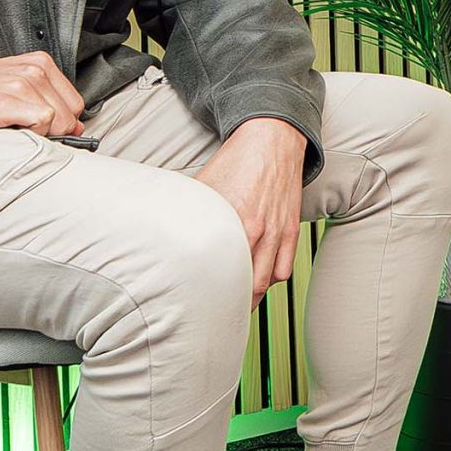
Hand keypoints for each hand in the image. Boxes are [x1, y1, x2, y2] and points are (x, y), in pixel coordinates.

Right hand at [0, 51, 86, 136]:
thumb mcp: (15, 89)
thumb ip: (48, 102)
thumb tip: (77, 129)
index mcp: (40, 63)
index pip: (75, 105)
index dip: (60, 123)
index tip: (35, 127)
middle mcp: (35, 70)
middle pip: (71, 117)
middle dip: (52, 132)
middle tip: (19, 129)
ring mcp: (22, 83)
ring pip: (60, 123)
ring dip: (37, 134)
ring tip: (8, 126)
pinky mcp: (6, 101)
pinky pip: (43, 122)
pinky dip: (29, 135)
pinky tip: (5, 129)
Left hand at [195, 117, 308, 301]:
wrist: (272, 139)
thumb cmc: (236, 161)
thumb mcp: (204, 184)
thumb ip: (187, 210)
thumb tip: (159, 229)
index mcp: (232, 221)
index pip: (219, 271)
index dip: (208, 293)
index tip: (197, 303)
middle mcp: (256, 230)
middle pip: (245, 286)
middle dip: (230, 303)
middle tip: (214, 310)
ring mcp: (276, 232)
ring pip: (265, 282)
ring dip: (250, 295)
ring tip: (235, 302)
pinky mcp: (290, 230)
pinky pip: (283, 269)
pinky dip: (271, 279)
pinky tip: (258, 279)